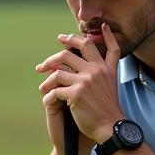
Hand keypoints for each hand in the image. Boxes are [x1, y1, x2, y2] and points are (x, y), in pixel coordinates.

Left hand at [35, 23, 122, 148]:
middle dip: (57, 51)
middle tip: (46, 61)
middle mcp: (96, 71)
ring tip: (42, 87)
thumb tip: (90, 66)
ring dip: (47, 77)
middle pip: (72, 51)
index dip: (106, 35)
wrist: (110, 128)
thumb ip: (103, 74)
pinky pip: (55, 89)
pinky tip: (47, 99)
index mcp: (106, 69)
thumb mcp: (112, 87)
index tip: (101, 26)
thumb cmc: (108, 112)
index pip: (109, 46)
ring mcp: (86, 80)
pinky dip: (49, 95)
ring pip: (59, 69)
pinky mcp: (76, 93)